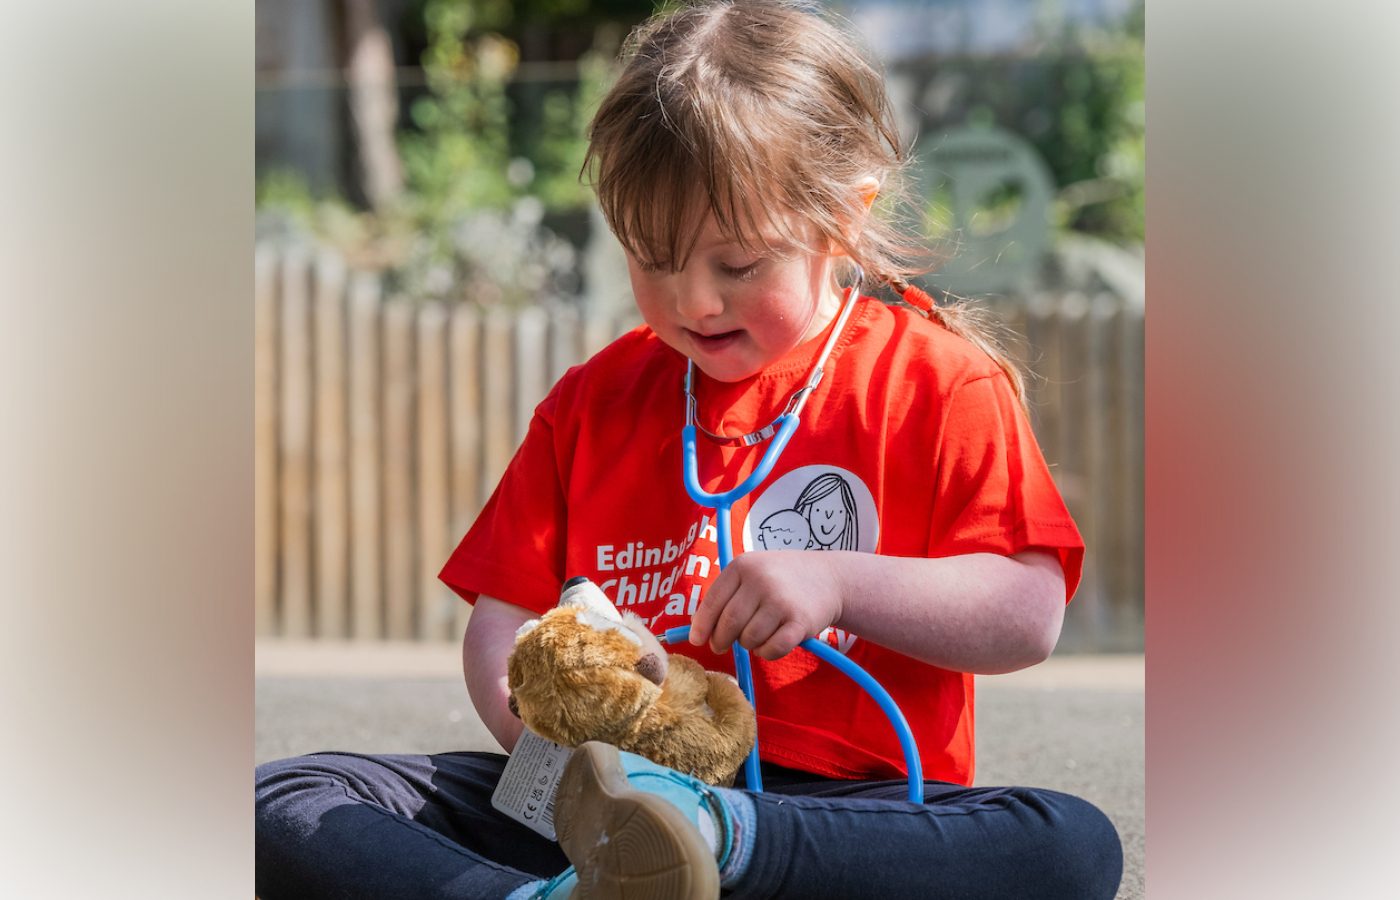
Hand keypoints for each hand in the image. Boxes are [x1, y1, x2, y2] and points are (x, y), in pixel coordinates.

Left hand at [688, 551, 843, 659]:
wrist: (830, 577)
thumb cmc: (782, 579)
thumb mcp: (754, 572)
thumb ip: (727, 595)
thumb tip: (698, 630)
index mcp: (743, 566)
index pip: (712, 602)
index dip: (702, 625)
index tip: (698, 639)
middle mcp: (761, 581)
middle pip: (728, 624)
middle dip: (721, 641)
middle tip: (722, 646)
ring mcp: (781, 601)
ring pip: (749, 639)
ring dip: (749, 644)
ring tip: (758, 634)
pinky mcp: (800, 622)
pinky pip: (771, 650)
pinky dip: (767, 653)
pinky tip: (772, 643)